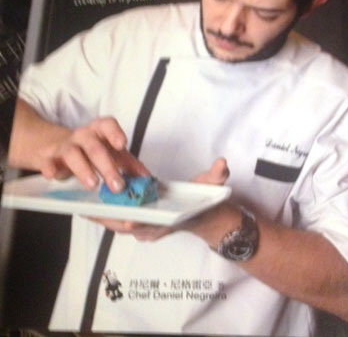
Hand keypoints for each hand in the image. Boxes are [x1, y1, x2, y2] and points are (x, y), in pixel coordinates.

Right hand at [41, 117, 149, 191]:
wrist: (59, 147)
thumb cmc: (92, 150)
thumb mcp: (113, 153)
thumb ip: (130, 165)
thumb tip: (147, 179)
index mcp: (100, 131)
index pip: (107, 125)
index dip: (115, 132)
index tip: (122, 144)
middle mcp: (84, 136)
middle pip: (95, 147)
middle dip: (107, 166)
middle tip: (117, 185)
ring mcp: (66, 146)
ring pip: (73, 153)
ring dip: (83, 169)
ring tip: (92, 184)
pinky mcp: (51, 158)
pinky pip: (49, 162)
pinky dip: (51, 168)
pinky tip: (53, 176)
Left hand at [89, 157, 230, 239]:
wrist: (207, 217)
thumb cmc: (207, 203)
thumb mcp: (215, 187)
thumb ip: (218, 175)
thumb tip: (222, 164)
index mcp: (170, 221)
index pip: (149, 223)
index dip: (132, 219)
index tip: (116, 213)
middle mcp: (155, 228)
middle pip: (126, 226)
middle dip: (106, 217)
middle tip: (84, 206)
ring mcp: (147, 229)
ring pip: (119, 225)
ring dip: (102, 216)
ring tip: (80, 204)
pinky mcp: (141, 224)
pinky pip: (118, 220)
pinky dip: (106, 213)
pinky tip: (92, 202)